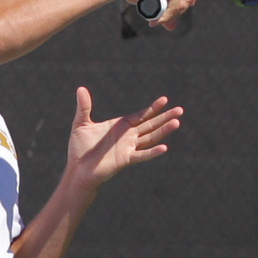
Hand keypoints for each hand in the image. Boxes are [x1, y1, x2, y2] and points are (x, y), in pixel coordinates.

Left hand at [65, 87, 184, 190]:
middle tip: (180, 110)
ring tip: (177, 123)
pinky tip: (164, 147)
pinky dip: (153, 152)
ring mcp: (128, 148)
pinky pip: (142, 155)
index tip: (165, 100)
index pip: (141, 115)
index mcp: (120, 126)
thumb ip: (84, 107)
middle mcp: (127, 136)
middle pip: (151, 125)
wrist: (77, 169)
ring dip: (163, 131)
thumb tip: (80, 88)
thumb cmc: (79, 148)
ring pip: (150, 138)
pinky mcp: (125, 159)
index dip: (153, 108)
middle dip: (165, 117)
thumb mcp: (81, 124)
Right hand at [131, 0, 213, 28]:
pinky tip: (157, 19)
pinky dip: (168, 15)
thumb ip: (165, 9)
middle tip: (169, 16)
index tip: (188, 5)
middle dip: (183, 8)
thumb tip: (172, 27)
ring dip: (173, 14)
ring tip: (158, 18)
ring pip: (185, 1)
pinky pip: (176, 5)